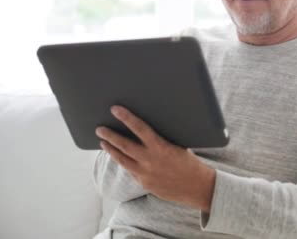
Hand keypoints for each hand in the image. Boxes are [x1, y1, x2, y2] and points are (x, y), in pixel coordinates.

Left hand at [96, 105, 215, 211]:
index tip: (115, 109)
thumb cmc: (190, 162)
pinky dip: (123, 161)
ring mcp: (145, 173)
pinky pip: (130, 170)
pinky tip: (118, 156)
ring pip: (122, 159)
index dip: (126, 117)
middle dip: (110, 135)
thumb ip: (161, 139)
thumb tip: (147, 128)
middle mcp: (150, 160)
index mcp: (160, 147)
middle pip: (124, 145)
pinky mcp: (144, 183)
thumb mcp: (177, 145)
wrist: (197, 187)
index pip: (139, 128)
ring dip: (111, 149)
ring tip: (103, 142)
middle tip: (99, 128)